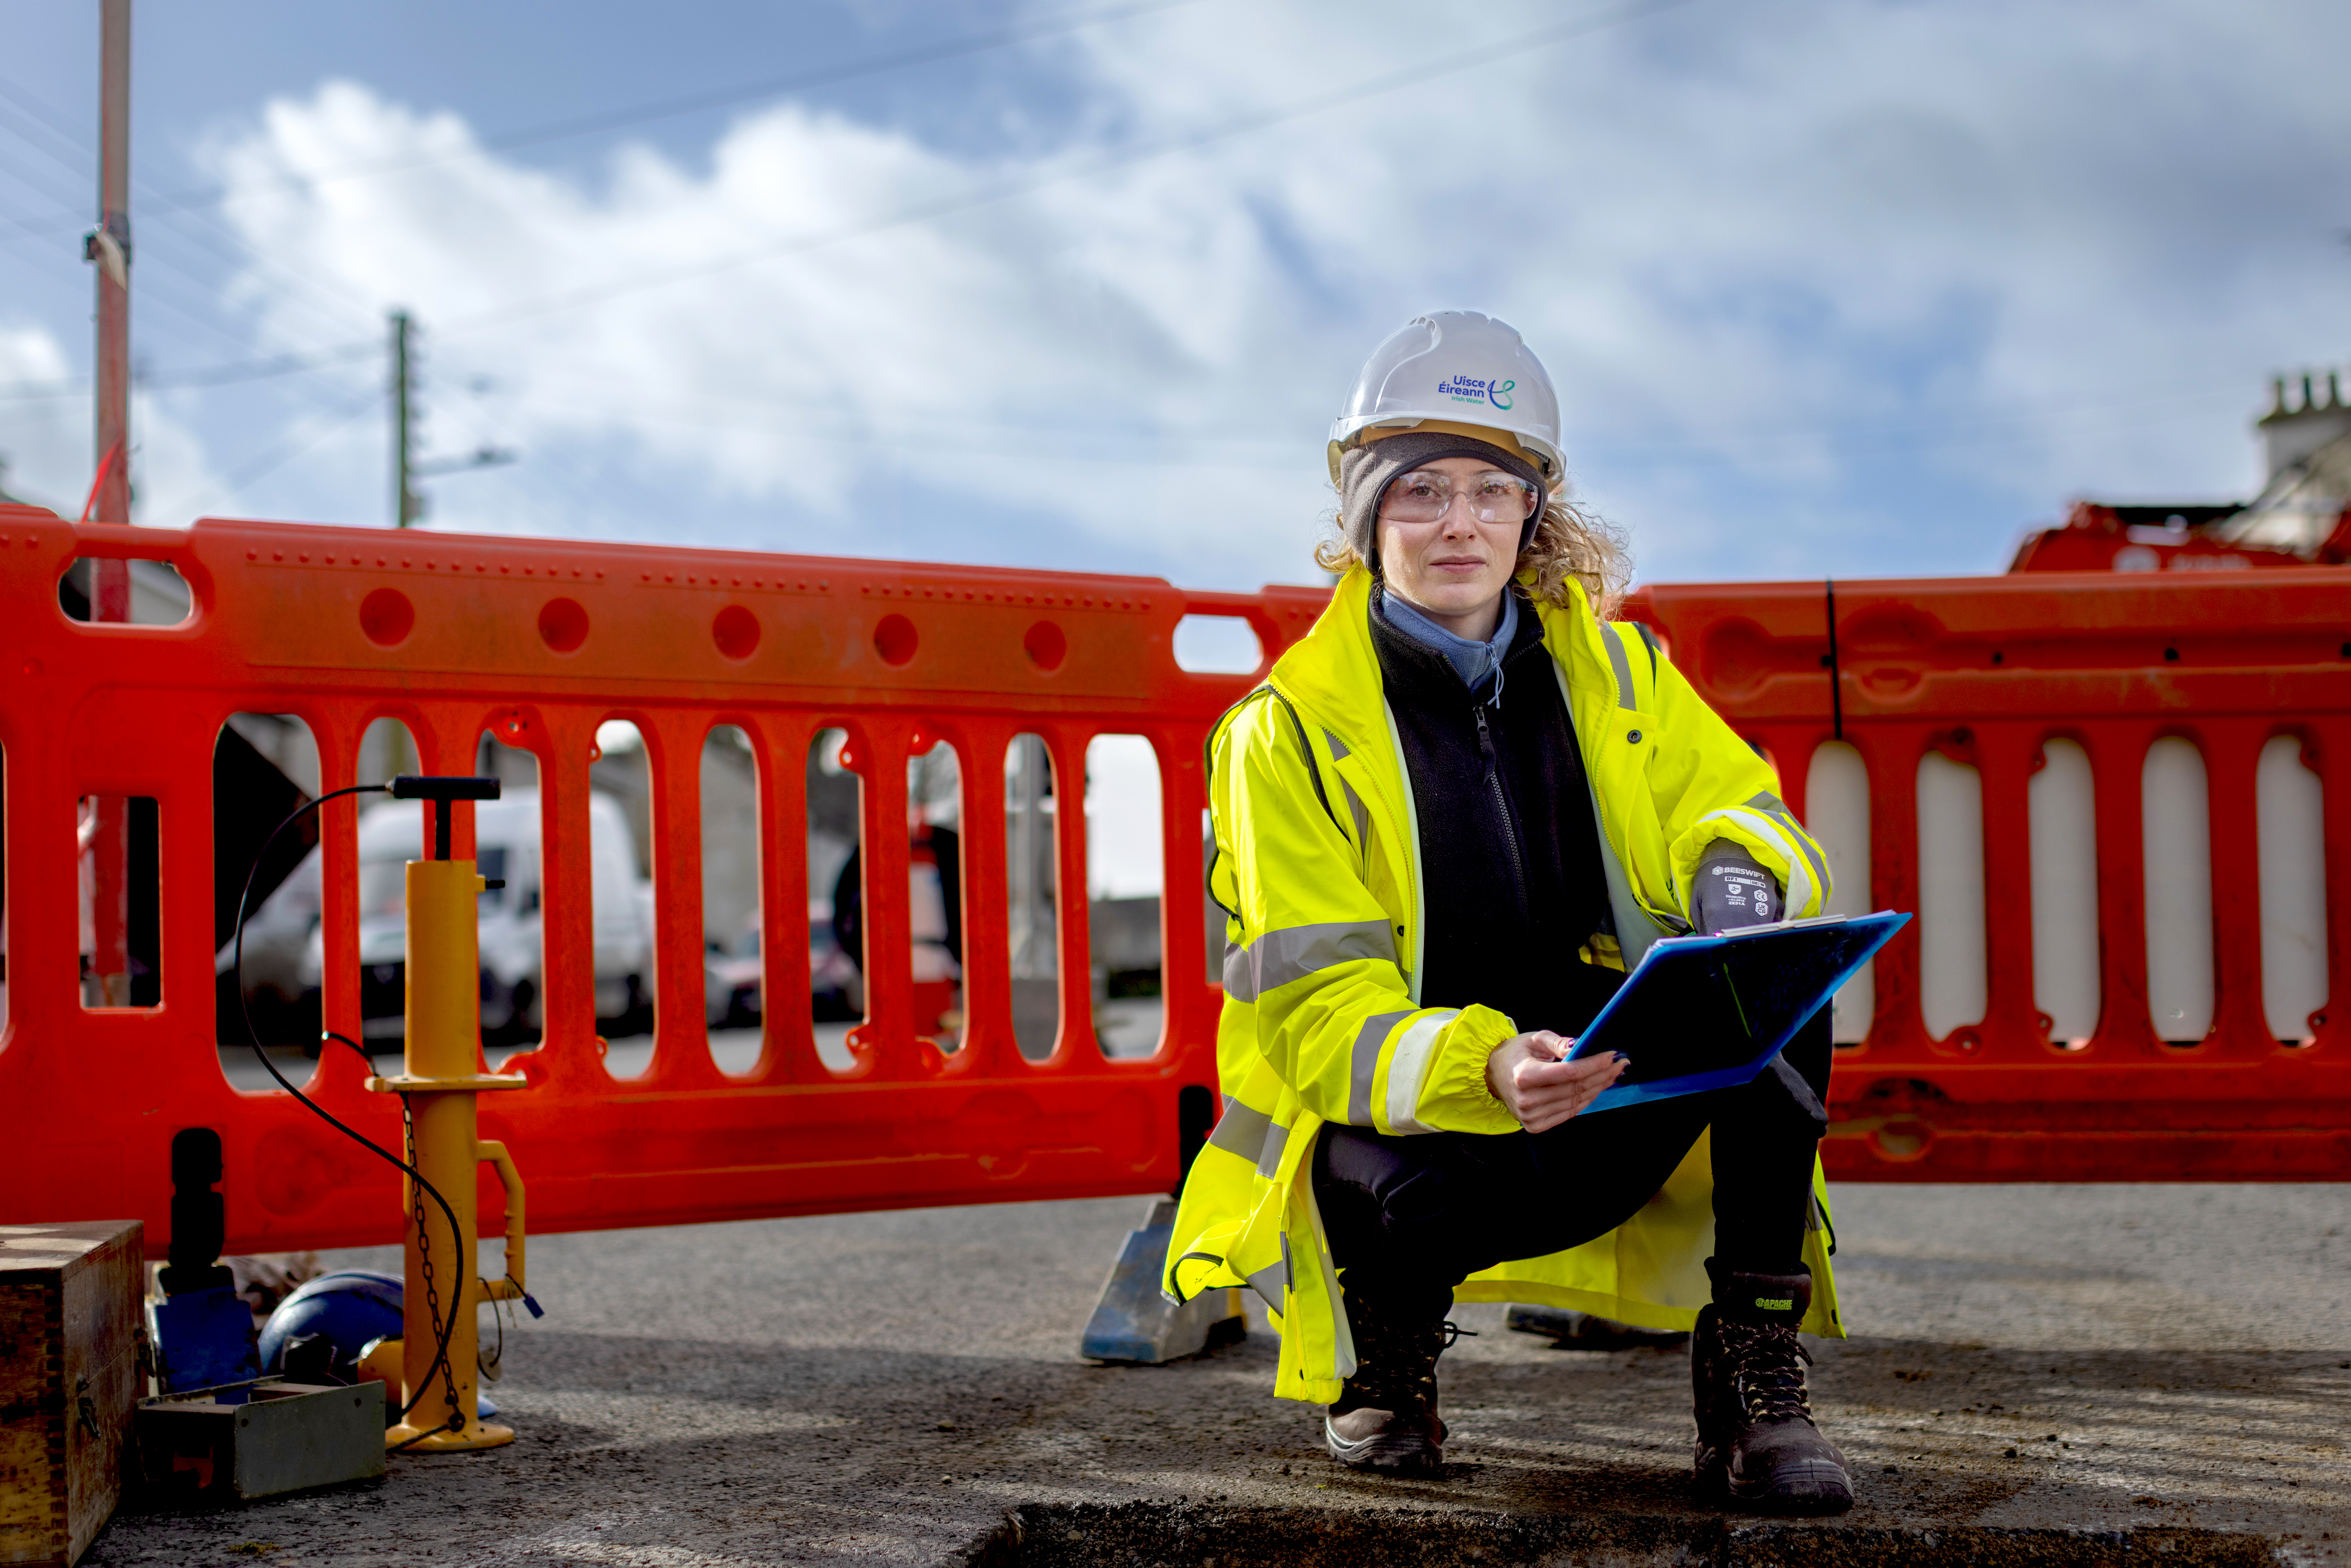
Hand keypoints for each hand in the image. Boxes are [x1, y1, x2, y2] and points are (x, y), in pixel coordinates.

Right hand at [1485, 1031, 1626, 1133]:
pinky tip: (1596, 1087)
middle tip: (1620, 1064)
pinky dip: (1586, 1100)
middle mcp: (1527, 1099)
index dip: (1593, 1065)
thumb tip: (1580, 1046)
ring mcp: (1531, 1116)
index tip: (1611, 1056)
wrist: (1493, 1075)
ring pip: (1576, 1102)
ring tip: (1612, 1074)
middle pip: (1575, 1088)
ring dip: (1598, 1087)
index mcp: (1524, 1076)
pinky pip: (1569, 1113)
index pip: (1568, 1072)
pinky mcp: (1535, 1125)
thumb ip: (1558, 1042)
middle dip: (1602, 1075)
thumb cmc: (1516, 1054)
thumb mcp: (1533, 1039)